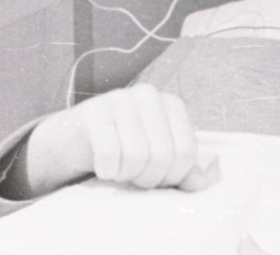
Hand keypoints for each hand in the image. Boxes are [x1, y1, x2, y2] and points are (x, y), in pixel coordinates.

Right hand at [11, 84, 212, 198]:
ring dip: (126, 175)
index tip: (158, 179)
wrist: (76, 138)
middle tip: (134, 177)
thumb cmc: (124, 147)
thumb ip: (183, 169)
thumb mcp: (157, 156)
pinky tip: (103, 167)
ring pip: (137, 156)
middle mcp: (148, 95)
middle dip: (148, 178)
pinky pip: (109, 152)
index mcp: (171, 104)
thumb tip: (202, 184)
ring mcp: (120, 99)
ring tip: (119, 171)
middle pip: (162, 156)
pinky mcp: (94, 111)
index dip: (173, 177)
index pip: (186, 152)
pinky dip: (106, 169)